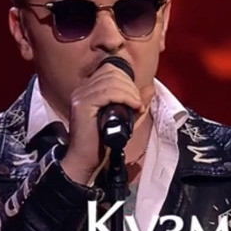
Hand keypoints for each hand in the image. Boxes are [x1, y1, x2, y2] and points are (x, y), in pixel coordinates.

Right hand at [61, 63, 153, 183]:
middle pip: (112, 73)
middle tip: (138, 103)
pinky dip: (125, 98)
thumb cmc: (102, 142)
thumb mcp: (124, 118)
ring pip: (111, 81)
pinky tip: (133, 107)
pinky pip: (107, 93)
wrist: (85, 160)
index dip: (127, 79)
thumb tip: (150, 88)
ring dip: (130, 92)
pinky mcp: (82, 105)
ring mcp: (81, 96)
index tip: (136, 97)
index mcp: (88, 89)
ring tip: (137, 106)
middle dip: (130, 86)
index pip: (110, 70)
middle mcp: (82, 89)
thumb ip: (135, 103)